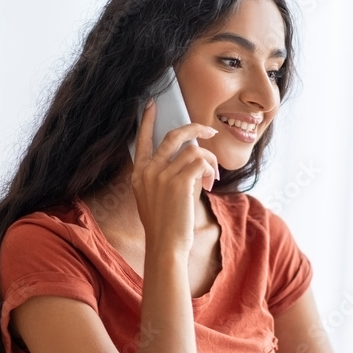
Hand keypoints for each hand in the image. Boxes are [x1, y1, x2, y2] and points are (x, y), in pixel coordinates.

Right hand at [131, 100, 218, 252]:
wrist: (165, 247)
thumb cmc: (165, 227)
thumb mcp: (155, 199)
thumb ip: (166, 177)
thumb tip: (191, 160)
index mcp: (139, 175)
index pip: (141, 140)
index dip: (147, 121)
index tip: (151, 105)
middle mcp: (148, 171)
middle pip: (173, 135)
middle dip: (194, 128)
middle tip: (209, 131)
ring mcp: (162, 175)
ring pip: (194, 151)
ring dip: (210, 161)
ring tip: (213, 177)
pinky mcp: (179, 182)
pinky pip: (202, 162)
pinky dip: (211, 170)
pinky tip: (211, 184)